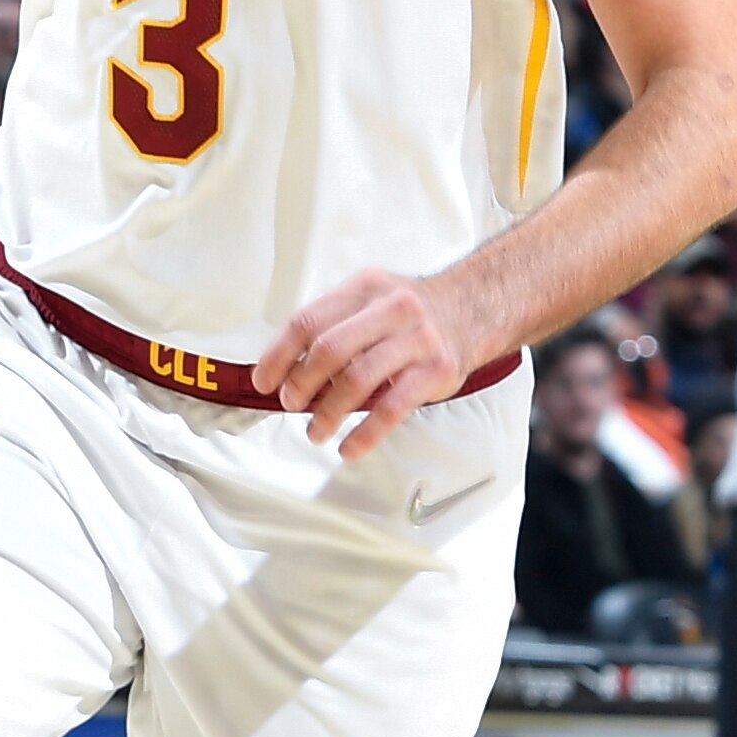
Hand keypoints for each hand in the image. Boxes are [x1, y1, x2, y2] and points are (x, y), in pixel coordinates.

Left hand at [257, 267, 482, 459]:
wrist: (471, 309)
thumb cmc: (407, 315)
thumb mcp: (368, 302)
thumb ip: (332, 327)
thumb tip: (285, 370)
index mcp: (363, 289)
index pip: (307, 321)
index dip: (279, 355)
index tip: (265, 382)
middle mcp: (390, 308)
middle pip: (330, 348)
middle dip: (302, 383)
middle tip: (290, 405)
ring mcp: (416, 339)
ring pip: (359, 379)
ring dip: (329, 413)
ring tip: (316, 432)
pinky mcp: (436, 371)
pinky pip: (393, 408)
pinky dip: (366, 433)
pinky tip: (349, 448)